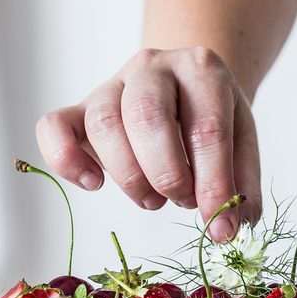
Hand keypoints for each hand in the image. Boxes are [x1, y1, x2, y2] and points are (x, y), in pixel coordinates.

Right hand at [36, 47, 260, 241]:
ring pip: (103, 123)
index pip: (206, 129)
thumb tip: (230, 230)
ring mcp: (112, 85)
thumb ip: (241, 186)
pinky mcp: (80, 108)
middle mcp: (153, 67)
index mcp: (202, 70)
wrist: (183, 85)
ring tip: (152, 200)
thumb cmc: (209, 118)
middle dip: (167, 174)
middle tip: (180, 201)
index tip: (219, 227)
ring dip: (128, 176)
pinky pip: (55, 127)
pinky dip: (67, 159)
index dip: (213, 185)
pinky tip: (94, 184)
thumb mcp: (240, 142)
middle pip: (146, 115)